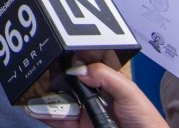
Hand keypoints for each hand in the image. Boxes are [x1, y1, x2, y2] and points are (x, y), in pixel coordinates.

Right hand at [43, 63, 166, 127]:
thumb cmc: (146, 120)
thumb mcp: (130, 92)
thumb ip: (106, 76)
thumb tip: (80, 68)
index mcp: (105, 81)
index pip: (82, 67)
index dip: (68, 62)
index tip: (54, 58)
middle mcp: (92, 95)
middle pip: (67, 84)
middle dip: (52, 80)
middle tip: (38, 75)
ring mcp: (85, 112)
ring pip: (60, 102)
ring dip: (45, 100)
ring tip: (31, 97)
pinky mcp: (79, 127)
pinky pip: (59, 120)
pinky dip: (46, 116)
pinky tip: (35, 111)